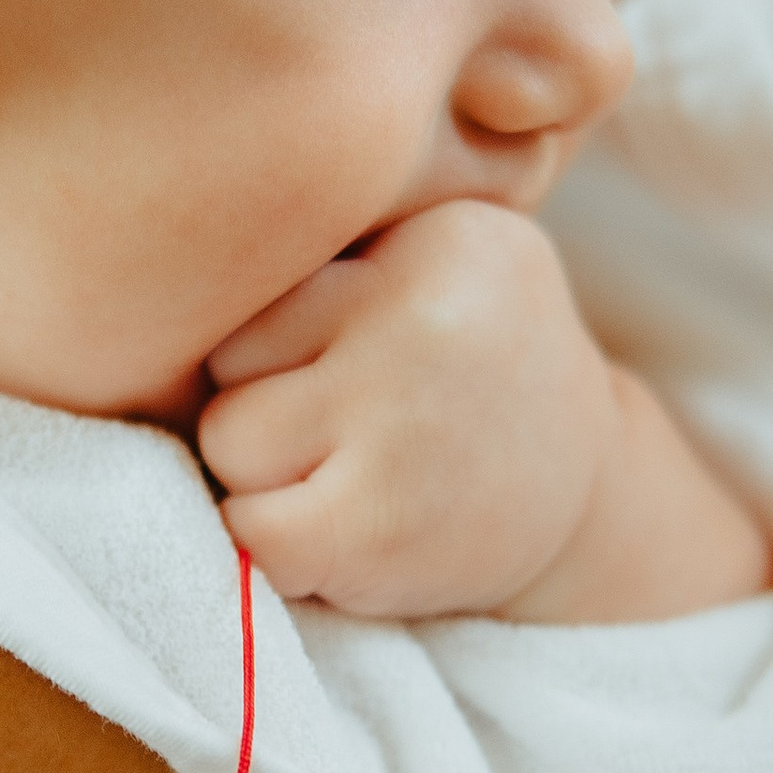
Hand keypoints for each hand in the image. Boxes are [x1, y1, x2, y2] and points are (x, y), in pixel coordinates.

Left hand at [200, 195, 771, 622]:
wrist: (591, 502)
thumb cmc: (471, 375)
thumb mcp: (441, 263)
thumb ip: (341, 241)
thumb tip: (182, 224)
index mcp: (442, 235)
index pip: (268, 271)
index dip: (288, 333)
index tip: (360, 359)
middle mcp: (427, 314)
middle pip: (230, 353)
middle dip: (266, 400)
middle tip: (355, 429)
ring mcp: (404, 421)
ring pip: (229, 440)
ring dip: (268, 476)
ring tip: (355, 476)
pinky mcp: (381, 526)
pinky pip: (250, 530)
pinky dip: (276, 547)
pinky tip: (345, 534)